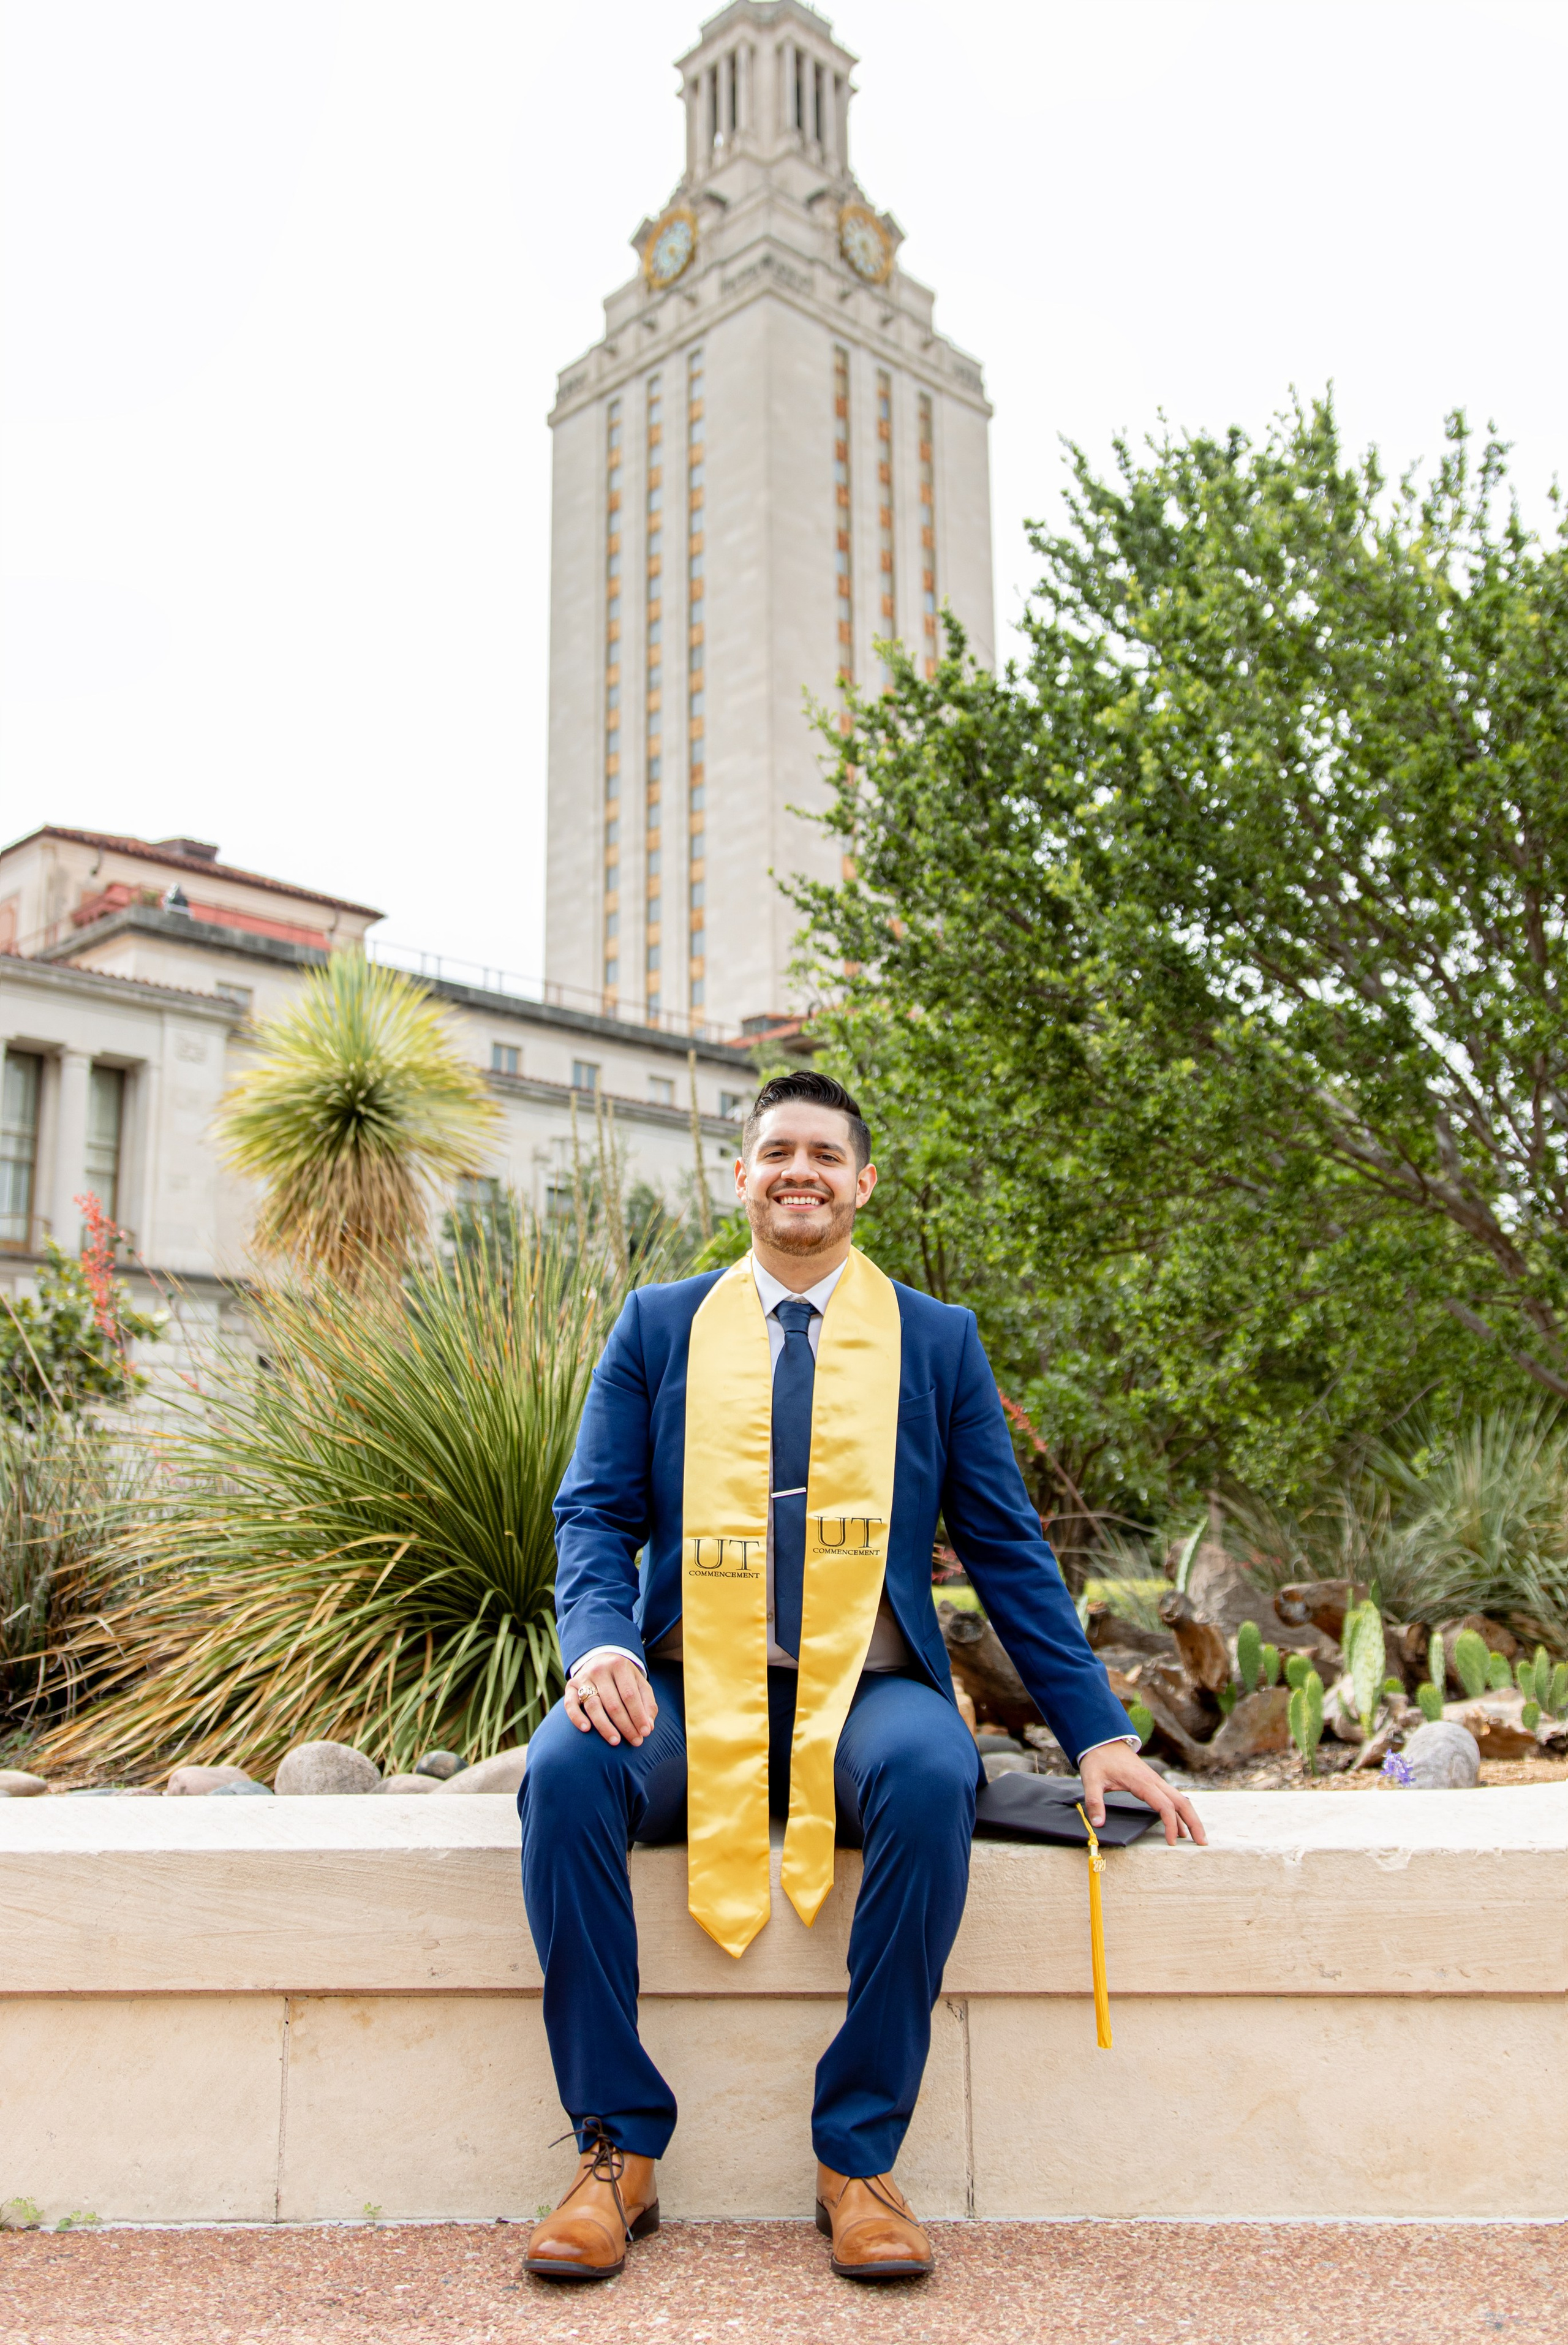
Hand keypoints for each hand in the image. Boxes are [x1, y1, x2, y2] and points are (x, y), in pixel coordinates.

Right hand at [563, 1658, 657, 1747]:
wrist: (600, 1659)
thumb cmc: (624, 1678)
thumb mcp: (639, 1683)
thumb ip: (647, 1703)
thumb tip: (649, 1727)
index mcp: (619, 1666)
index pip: (630, 1695)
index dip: (638, 1715)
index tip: (645, 1732)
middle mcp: (600, 1670)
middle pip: (613, 1703)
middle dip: (625, 1725)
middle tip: (635, 1741)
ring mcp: (583, 1678)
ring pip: (593, 1706)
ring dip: (605, 1727)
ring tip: (616, 1741)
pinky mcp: (570, 1686)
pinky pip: (570, 1704)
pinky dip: (577, 1717)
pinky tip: (586, 1729)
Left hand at [1079, 1742, 1205, 1845]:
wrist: (1103, 1740)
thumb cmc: (1098, 1760)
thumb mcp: (1092, 1780)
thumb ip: (1094, 1801)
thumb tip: (1098, 1824)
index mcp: (1143, 1782)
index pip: (1165, 1806)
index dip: (1171, 1825)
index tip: (1171, 1842)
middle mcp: (1154, 1781)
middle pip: (1182, 1802)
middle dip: (1194, 1822)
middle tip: (1202, 1843)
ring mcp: (1156, 1781)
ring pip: (1180, 1799)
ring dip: (1190, 1817)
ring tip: (1197, 1837)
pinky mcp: (1153, 1782)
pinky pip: (1172, 1797)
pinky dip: (1180, 1811)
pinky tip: (1181, 1825)